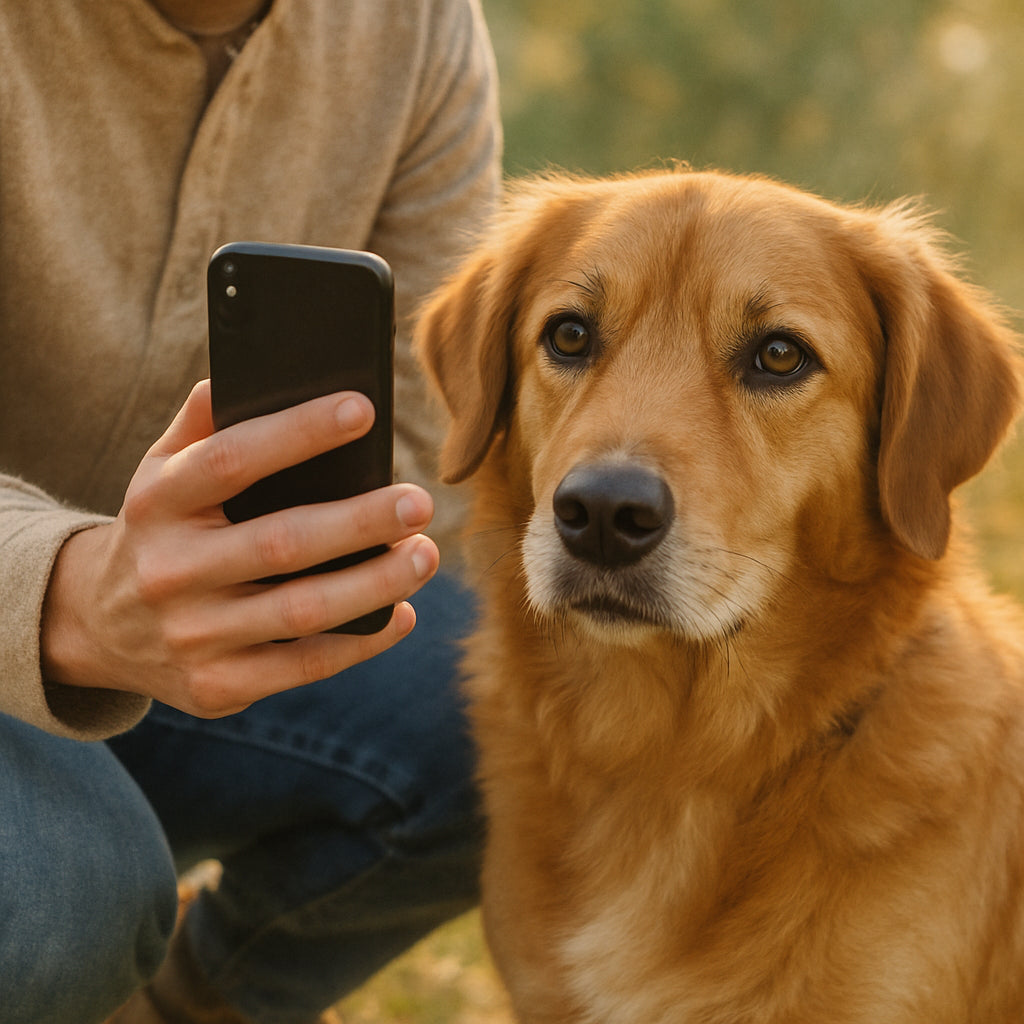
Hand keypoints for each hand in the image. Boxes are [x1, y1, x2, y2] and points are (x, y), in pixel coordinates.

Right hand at [40, 380, 439, 716]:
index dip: (299, 433)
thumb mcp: (159, 473)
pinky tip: (401, 613)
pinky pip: (304, 666)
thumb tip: (248, 373)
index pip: (232, 459)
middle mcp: (172, 570)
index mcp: (159, 503)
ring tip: (425, 555)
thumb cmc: (161, 532)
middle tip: (419, 502)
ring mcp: (193, 635)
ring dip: (375, 585)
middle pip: (280, 543)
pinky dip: (361, 642)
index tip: (363, 409)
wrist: (99, 627)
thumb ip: (201, 425)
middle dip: (360, 522)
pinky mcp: (217, 685)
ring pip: (301, 611)